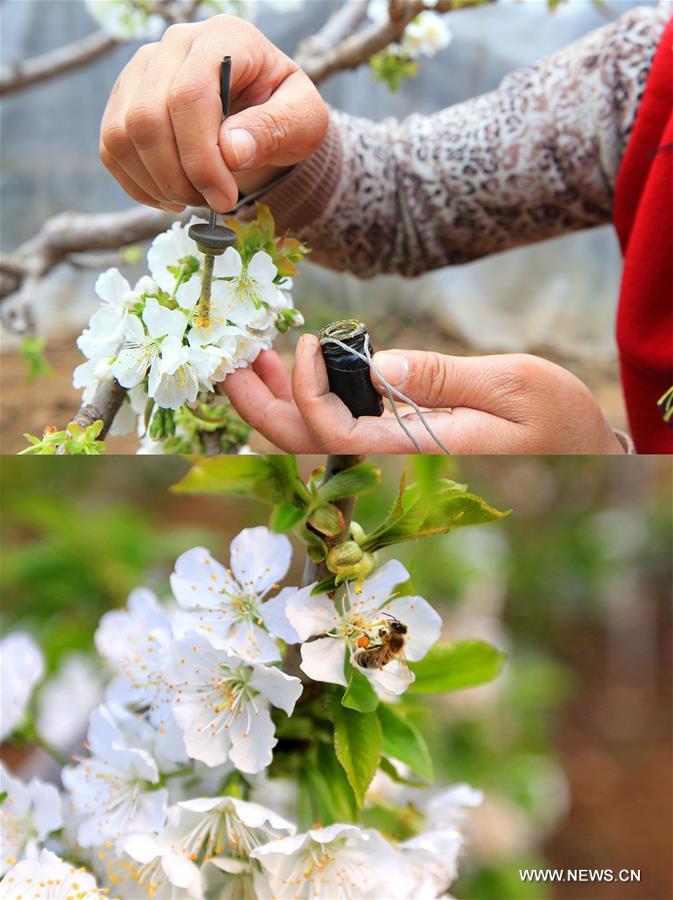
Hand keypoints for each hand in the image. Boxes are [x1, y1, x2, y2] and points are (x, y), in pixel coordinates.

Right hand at [99, 16, 327, 211]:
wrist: (267, 113)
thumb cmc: (287, 112)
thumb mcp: (303, 120)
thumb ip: (274, 130)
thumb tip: (230, 151)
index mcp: (225, 39)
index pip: (189, 95)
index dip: (201, 157)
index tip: (225, 197)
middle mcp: (175, 44)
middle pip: (148, 117)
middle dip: (179, 176)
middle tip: (213, 204)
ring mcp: (143, 69)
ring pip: (121, 134)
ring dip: (157, 183)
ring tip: (195, 199)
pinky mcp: (125, 100)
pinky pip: (111, 148)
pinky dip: (138, 184)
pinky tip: (171, 196)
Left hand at [223, 336, 625, 453]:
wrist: (576, 447)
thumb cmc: (556, 423)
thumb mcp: (513, 388)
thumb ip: (447, 379)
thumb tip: (380, 366)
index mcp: (415, 443)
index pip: (332, 430)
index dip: (304, 389)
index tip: (305, 340)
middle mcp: (392, 448)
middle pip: (304, 442)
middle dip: (256, 406)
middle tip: (225, 362)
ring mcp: (392, 440)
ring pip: (312, 433)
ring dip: (271, 399)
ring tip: (245, 359)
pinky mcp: (399, 427)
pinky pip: (336, 418)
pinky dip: (302, 392)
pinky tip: (289, 366)